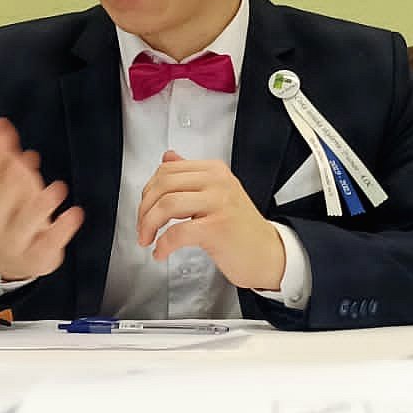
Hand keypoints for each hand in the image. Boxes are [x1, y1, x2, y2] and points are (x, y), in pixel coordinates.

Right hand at [0, 118, 84, 281]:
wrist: (9, 264)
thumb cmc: (12, 218)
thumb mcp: (5, 189)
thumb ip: (0, 158)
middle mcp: (0, 222)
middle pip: (2, 200)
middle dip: (11, 179)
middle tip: (24, 158)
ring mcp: (20, 239)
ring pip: (26, 223)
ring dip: (41, 205)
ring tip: (58, 188)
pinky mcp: (40, 254)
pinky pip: (50, 242)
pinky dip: (63, 228)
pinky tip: (75, 213)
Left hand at [135, 150, 284, 290]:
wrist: (269, 254)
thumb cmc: (242, 229)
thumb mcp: (217, 194)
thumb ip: (191, 176)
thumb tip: (168, 158)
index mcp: (215, 171)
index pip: (168, 170)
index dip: (148, 191)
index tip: (145, 209)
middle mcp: (218, 182)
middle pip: (164, 184)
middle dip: (144, 208)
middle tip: (143, 227)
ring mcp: (219, 203)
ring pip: (167, 204)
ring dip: (149, 225)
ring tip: (148, 239)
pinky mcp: (217, 228)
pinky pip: (177, 232)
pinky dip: (163, 245)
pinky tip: (161, 252)